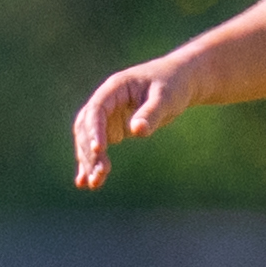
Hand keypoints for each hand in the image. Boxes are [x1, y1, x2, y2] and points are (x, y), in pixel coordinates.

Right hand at [71, 53, 201, 189]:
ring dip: (89, 160)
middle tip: (100, 173)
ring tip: (95, 184)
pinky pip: (97, 147)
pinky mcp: (112, 129)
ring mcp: (107, 116)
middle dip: (90, 151)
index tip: (99, 149)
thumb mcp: (166, 98)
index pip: (97, 109)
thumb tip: (137, 131)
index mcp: (114, 88)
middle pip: (87, 127)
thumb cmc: (173, 85)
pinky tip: (86, 182)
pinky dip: (91, 162)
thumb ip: (151, 113)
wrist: (179, 82)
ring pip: (88, 139)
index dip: (95, 129)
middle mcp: (105, 102)